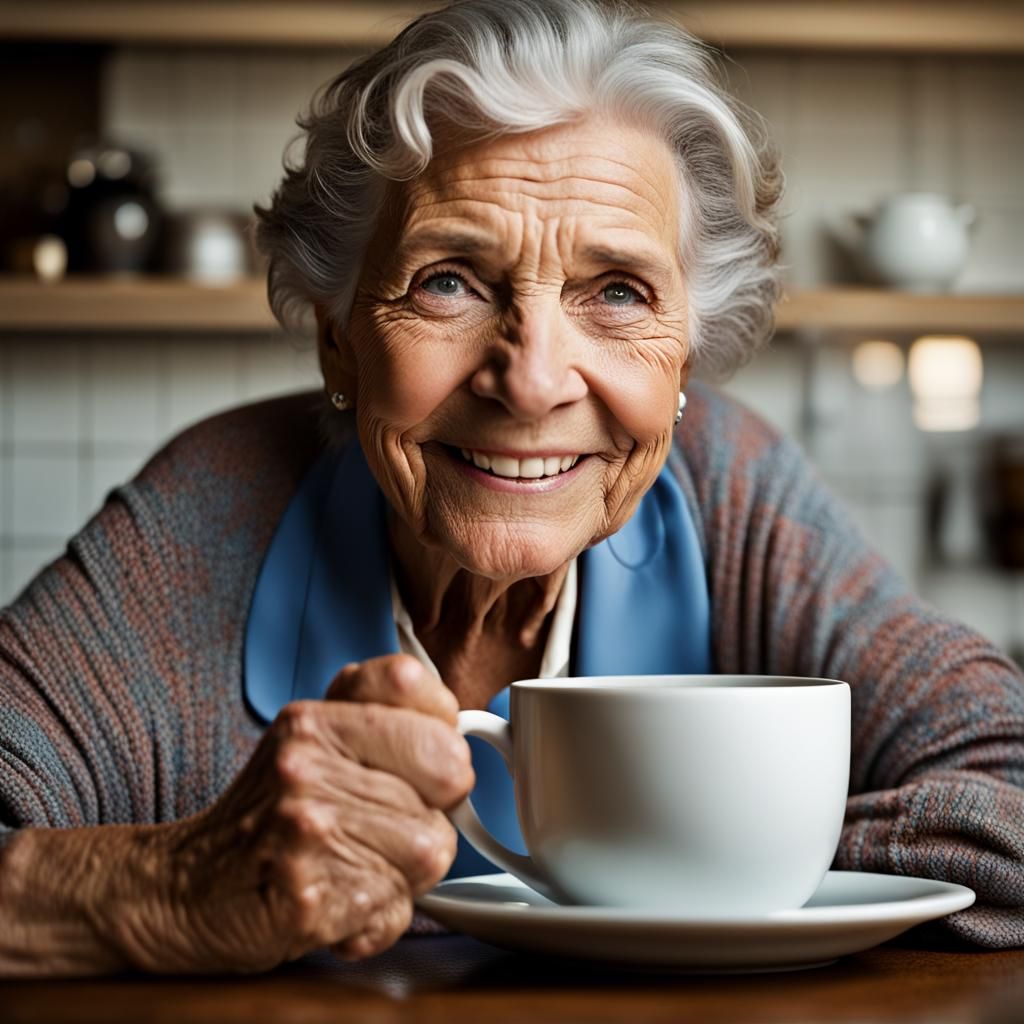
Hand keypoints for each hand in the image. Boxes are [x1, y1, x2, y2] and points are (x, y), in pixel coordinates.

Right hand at [142, 655, 470, 972]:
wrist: (182, 890)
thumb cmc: (264, 816)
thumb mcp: (311, 741)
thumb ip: (381, 713)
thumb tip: (455, 719)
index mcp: (313, 721)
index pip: (434, 713)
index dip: (440, 748)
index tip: (418, 767)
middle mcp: (306, 767)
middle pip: (448, 784)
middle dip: (428, 812)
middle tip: (380, 825)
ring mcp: (307, 832)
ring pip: (431, 848)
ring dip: (404, 869)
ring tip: (353, 864)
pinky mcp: (311, 900)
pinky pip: (397, 907)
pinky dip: (378, 916)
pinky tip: (340, 900)